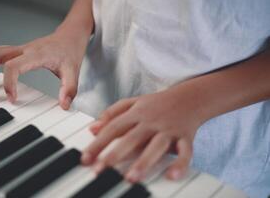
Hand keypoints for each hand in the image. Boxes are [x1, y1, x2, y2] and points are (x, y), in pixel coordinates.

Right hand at [0, 31, 87, 109]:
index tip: (12, 98)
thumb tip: (64, 105)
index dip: (8, 83)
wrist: (70, 36)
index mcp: (37, 55)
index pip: (13, 67)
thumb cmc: (70, 51)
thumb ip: (69, 89)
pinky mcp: (19, 50)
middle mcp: (25, 49)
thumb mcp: (73, 71)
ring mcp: (21, 48)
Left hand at [81, 89, 205, 181]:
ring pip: (156, 146)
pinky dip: (180, 163)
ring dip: (144, 162)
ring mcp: (168, 129)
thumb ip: (111, 114)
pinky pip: (185, 151)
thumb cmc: (157, 103)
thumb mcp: (132, 103)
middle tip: (100, 170)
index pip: (113, 128)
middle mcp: (151, 121)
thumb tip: (92, 128)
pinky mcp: (185, 137)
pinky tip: (172, 175)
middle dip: (115, 155)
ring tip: (131, 178)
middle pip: (131, 138)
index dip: (98, 143)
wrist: (190, 96)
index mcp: (136, 113)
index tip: (85, 159)